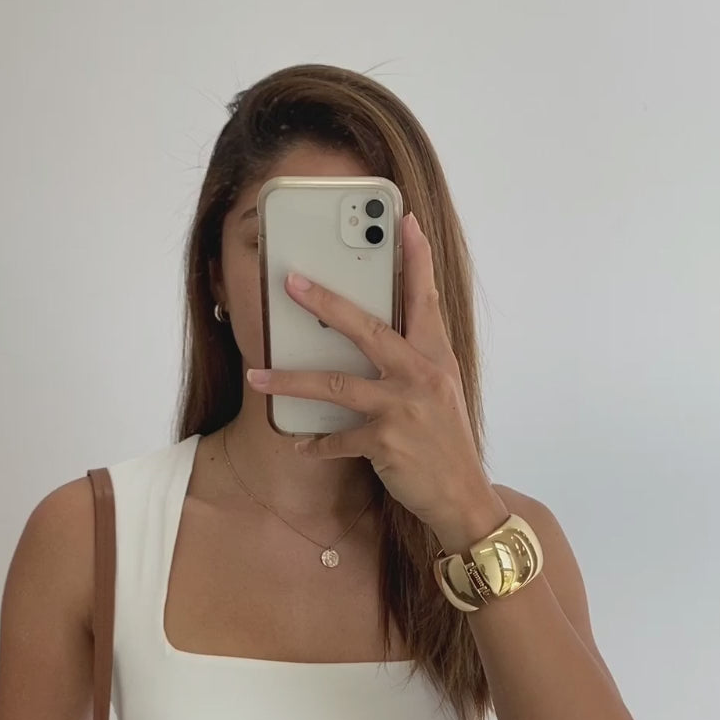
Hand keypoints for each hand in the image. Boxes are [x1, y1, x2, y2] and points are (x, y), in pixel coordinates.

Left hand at [246, 211, 495, 534]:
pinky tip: (298, 443)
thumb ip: (414, 361)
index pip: (426, 300)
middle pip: (367, 329)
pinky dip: (315, 442)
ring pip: (335, 384)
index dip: (416, 260)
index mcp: (436, 357)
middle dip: (326, 303)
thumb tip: (377, 336)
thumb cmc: (445, 442)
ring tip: (257, 375)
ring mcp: (403, 408)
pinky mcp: (386, 442)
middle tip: (290, 282)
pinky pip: (337, 438)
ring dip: (291, 380)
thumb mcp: (440, 392)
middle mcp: (422, 375)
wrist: (462, 496)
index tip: (405, 223)